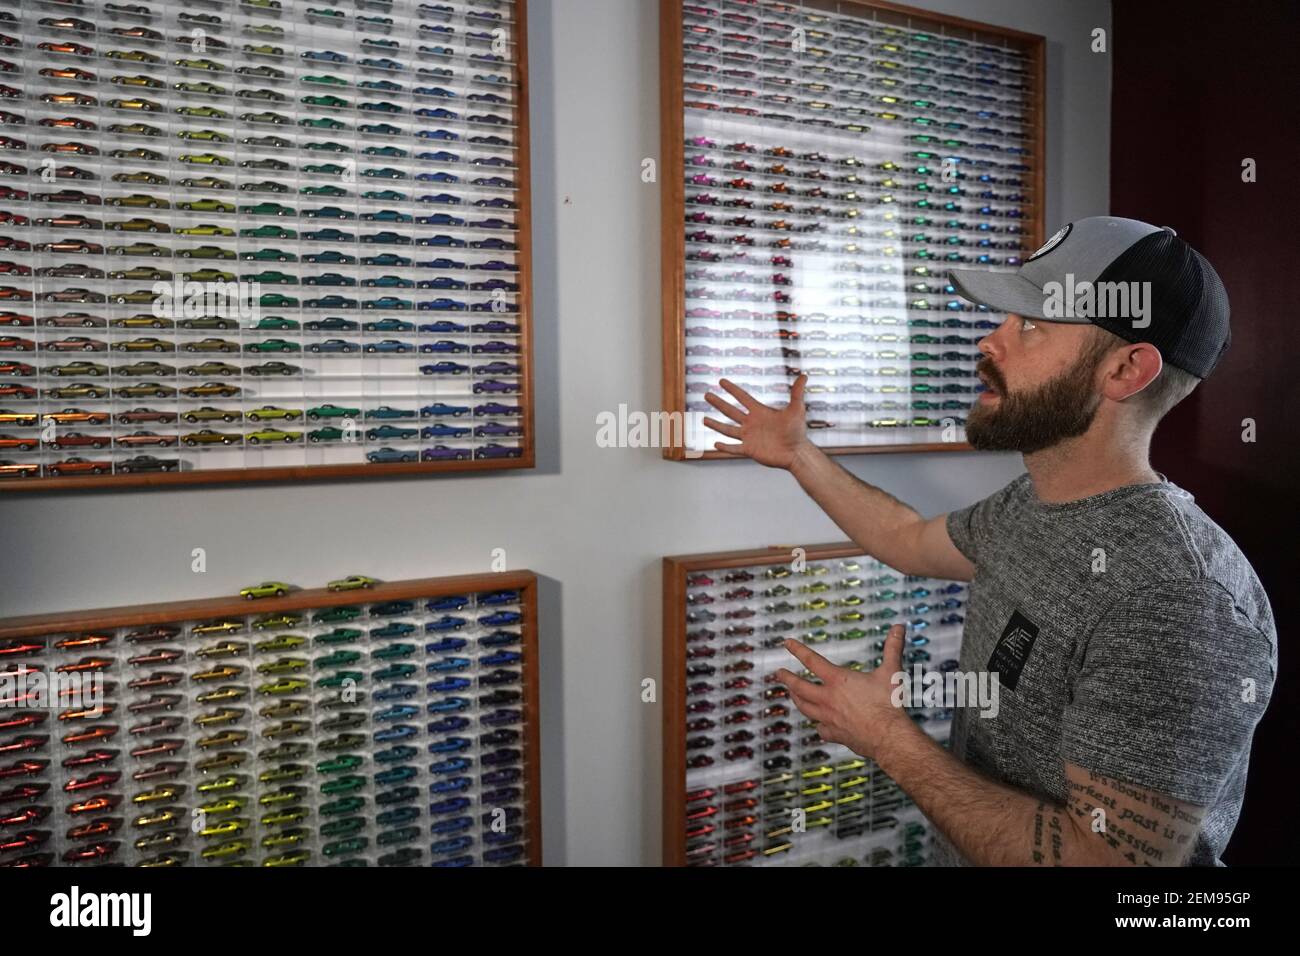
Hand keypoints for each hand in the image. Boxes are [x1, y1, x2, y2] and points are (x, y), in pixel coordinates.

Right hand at [701, 374, 810, 468]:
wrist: (796, 453)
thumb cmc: (797, 432)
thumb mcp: (797, 410)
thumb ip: (797, 393)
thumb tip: (804, 375)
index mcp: (760, 412)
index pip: (742, 397)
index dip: (732, 389)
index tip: (721, 381)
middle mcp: (752, 423)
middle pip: (731, 411)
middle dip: (718, 403)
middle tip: (707, 394)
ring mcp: (749, 437)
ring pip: (728, 429)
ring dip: (716, 425)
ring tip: (703, 419)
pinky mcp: (749, 450)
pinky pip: (734, 448)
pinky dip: (724, 447)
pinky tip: (715, 443)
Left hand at [773, 624, 911, 759]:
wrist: (889, 736)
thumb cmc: (889, 704)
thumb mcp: (891, 671)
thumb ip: (893, 647)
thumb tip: (899, 627)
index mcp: (838, 680)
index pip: (812, 660)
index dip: (798, 649)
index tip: (787, 643)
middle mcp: (828, 698)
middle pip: (799, 687)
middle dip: (787, 678)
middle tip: (778, 673)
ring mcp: (829, 718)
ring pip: (805, 708)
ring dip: (797, 699)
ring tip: (792, 694)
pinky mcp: (835, 734)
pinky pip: (821, 729)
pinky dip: (818, 725)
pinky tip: (819, 724)